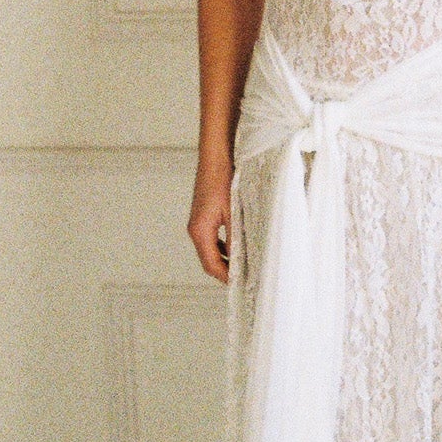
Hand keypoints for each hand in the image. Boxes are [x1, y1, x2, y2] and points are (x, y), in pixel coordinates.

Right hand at [188, 153, 232, 283]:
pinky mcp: (203, 217)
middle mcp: (195, 230)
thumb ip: (236, 237)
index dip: (226, 277)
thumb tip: (244, 258)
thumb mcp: (233, 211)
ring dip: (225, 260)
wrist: (215, 157)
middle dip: (225, 272)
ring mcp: (198, 224)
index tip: (242, 284)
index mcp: (200, 231)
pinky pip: (212, 240)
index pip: (211, 265)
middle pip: (209, 261)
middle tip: (246, 279)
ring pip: (211, 251)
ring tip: (245, 266)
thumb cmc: (223, 180)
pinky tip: (238, 247)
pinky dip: (224, 248)